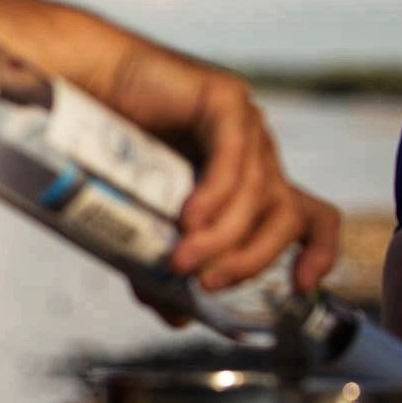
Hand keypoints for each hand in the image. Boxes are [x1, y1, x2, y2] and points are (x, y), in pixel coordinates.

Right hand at [95, 42, 340, 304]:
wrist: (81, 86)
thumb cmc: (110, 152)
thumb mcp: (143, 221)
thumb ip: (162, 265)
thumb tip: (179, 316)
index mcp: (250, 184)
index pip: (313, 217)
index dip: (319, 253)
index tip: (302, 286)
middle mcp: (256, 156)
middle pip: (289, 216)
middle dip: (255, 258)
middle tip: (209, 282)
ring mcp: (245, 126)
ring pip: (259, 193)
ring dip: (224, 236)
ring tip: (180, 259)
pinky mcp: (224, 99)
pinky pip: (234, 155)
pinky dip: (216, 194)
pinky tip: (188, 218)